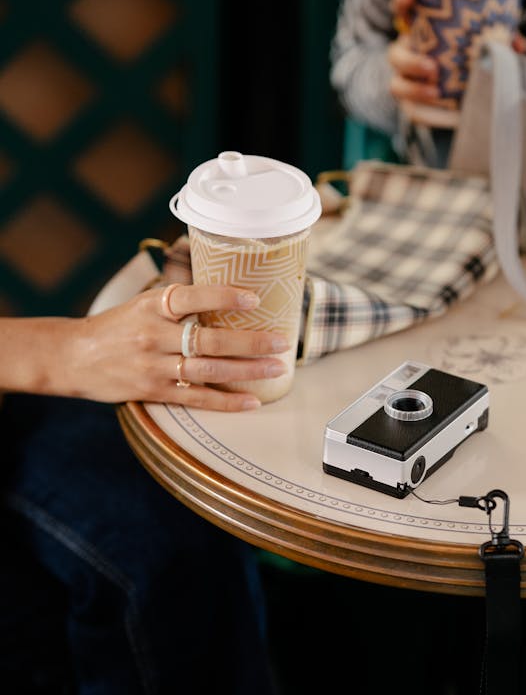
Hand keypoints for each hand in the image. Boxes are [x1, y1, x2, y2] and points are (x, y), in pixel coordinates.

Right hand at [62, 283, 290, 409]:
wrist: (72, 356)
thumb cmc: (118, 326)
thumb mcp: (144, 303)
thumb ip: (180, 302)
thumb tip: (230, 292)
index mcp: (152, 306)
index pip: (192, 297)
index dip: (224, 296)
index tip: (255, 298)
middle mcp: (153, 335)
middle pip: (209, 340)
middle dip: (250, 342)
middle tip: (282, 342)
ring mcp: (153, 366)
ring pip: (208, 370)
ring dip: (247, 371)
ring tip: (276, 368)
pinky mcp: (152, 391)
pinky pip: (196, 398)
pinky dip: (226, 402)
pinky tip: (252, 401)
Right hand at [387, 0, 525, 108]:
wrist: (467, 93)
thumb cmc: (472, 55)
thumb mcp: (484, 41)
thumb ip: (499, 38)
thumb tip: (518, 45)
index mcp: (420, 31)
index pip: (402, 10)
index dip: (403, 1)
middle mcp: (407, 55)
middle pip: (395, 54)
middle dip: (410, 61)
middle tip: (433, 68)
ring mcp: (407, 82)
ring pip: (397, 86)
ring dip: (414, 89)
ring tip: (435, 93)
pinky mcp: (414, 107)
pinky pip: (414, 113)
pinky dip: (428, 115)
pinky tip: (446, 116)